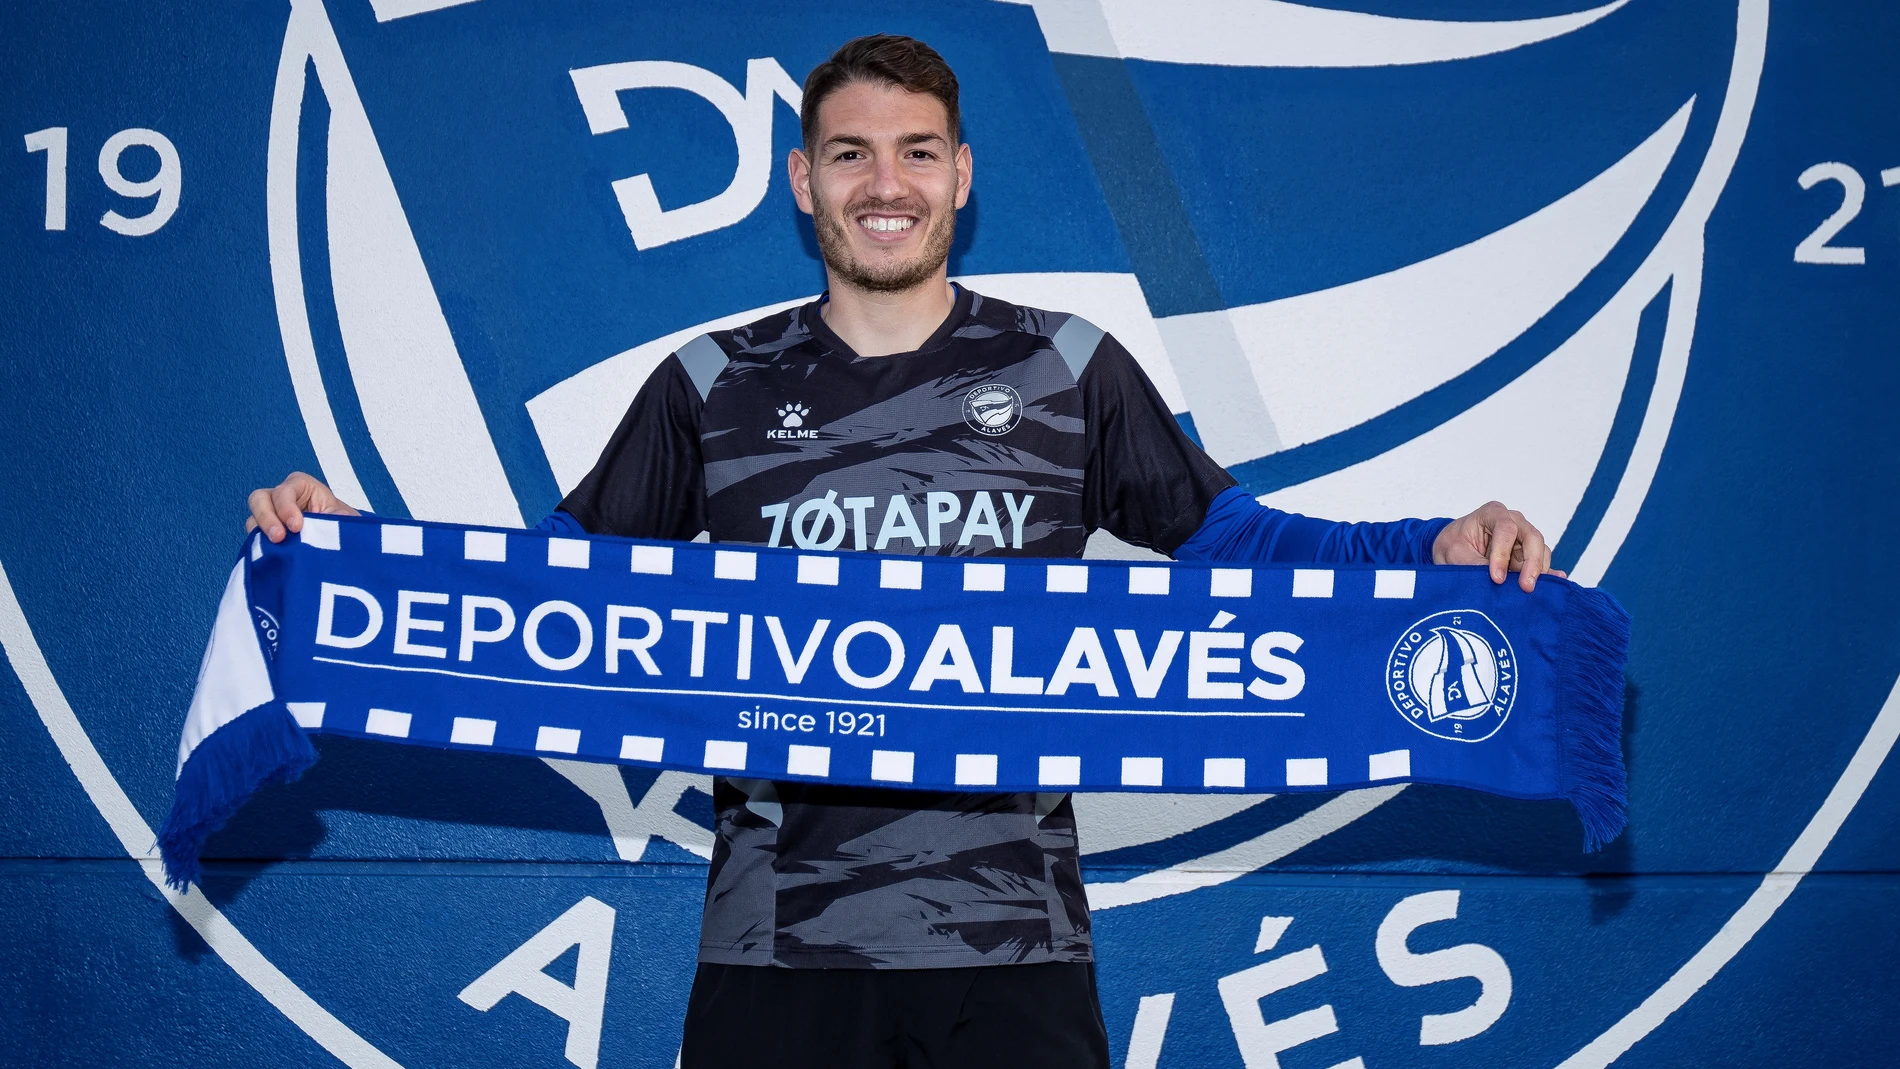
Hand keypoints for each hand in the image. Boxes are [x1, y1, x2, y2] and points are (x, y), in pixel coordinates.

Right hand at [246, 471, 358, 542]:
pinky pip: (253, 537)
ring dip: (260, 533)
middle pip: (259, 499)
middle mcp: (281, 498)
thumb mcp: (345, 518)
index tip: (296, 527)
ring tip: (274, 548)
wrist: (338, 542)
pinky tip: (270, 555)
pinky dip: (259, 545)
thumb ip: (340, 517)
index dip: (286, 507)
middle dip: (267, 518)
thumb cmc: (340, 523)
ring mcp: (270, 516)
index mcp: (302, 486)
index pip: (285, 489)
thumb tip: (338, 519)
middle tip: (278, 538)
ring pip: (253, 518)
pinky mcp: (265, 535)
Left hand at [1432, 501, 1563, 591]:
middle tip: (1526, 586)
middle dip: (1531, 563)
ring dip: (1537, 571)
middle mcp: (1513, 522)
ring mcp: (1523, 538)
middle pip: (1532, 537)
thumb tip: (1498, 581)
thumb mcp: (1455, 554)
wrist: (1451, 549)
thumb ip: (1475, 564)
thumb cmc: (1452, 544)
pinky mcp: (1528, 554)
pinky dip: (1546, 575)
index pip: (1505, 529)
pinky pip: (1541, 563)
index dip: (1502, 554)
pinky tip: (1554, 583)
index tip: (1496, 578)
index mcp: (1493, 513)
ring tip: (1529, 590)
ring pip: (1540, 551)